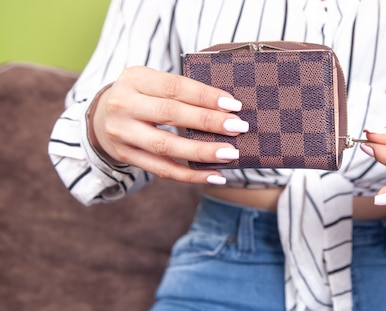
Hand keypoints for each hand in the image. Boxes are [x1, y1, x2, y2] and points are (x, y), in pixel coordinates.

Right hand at [89, 66, 247, 183]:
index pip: (174, 87)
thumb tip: (228, 106)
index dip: (205, 96)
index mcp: (134, 78)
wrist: (101, 116)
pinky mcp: (126, 156)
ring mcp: (122, 133)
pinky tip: (214, 175)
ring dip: (202, 152)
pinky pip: (162, 169)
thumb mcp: (153, 81)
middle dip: (208, 122)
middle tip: (238, 127)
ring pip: (166, 146)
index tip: (233, 104)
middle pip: (171, 115)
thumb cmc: (142, 95)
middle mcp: (123, 105)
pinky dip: (190, 175)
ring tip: (230, 153)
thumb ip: (182, 90)